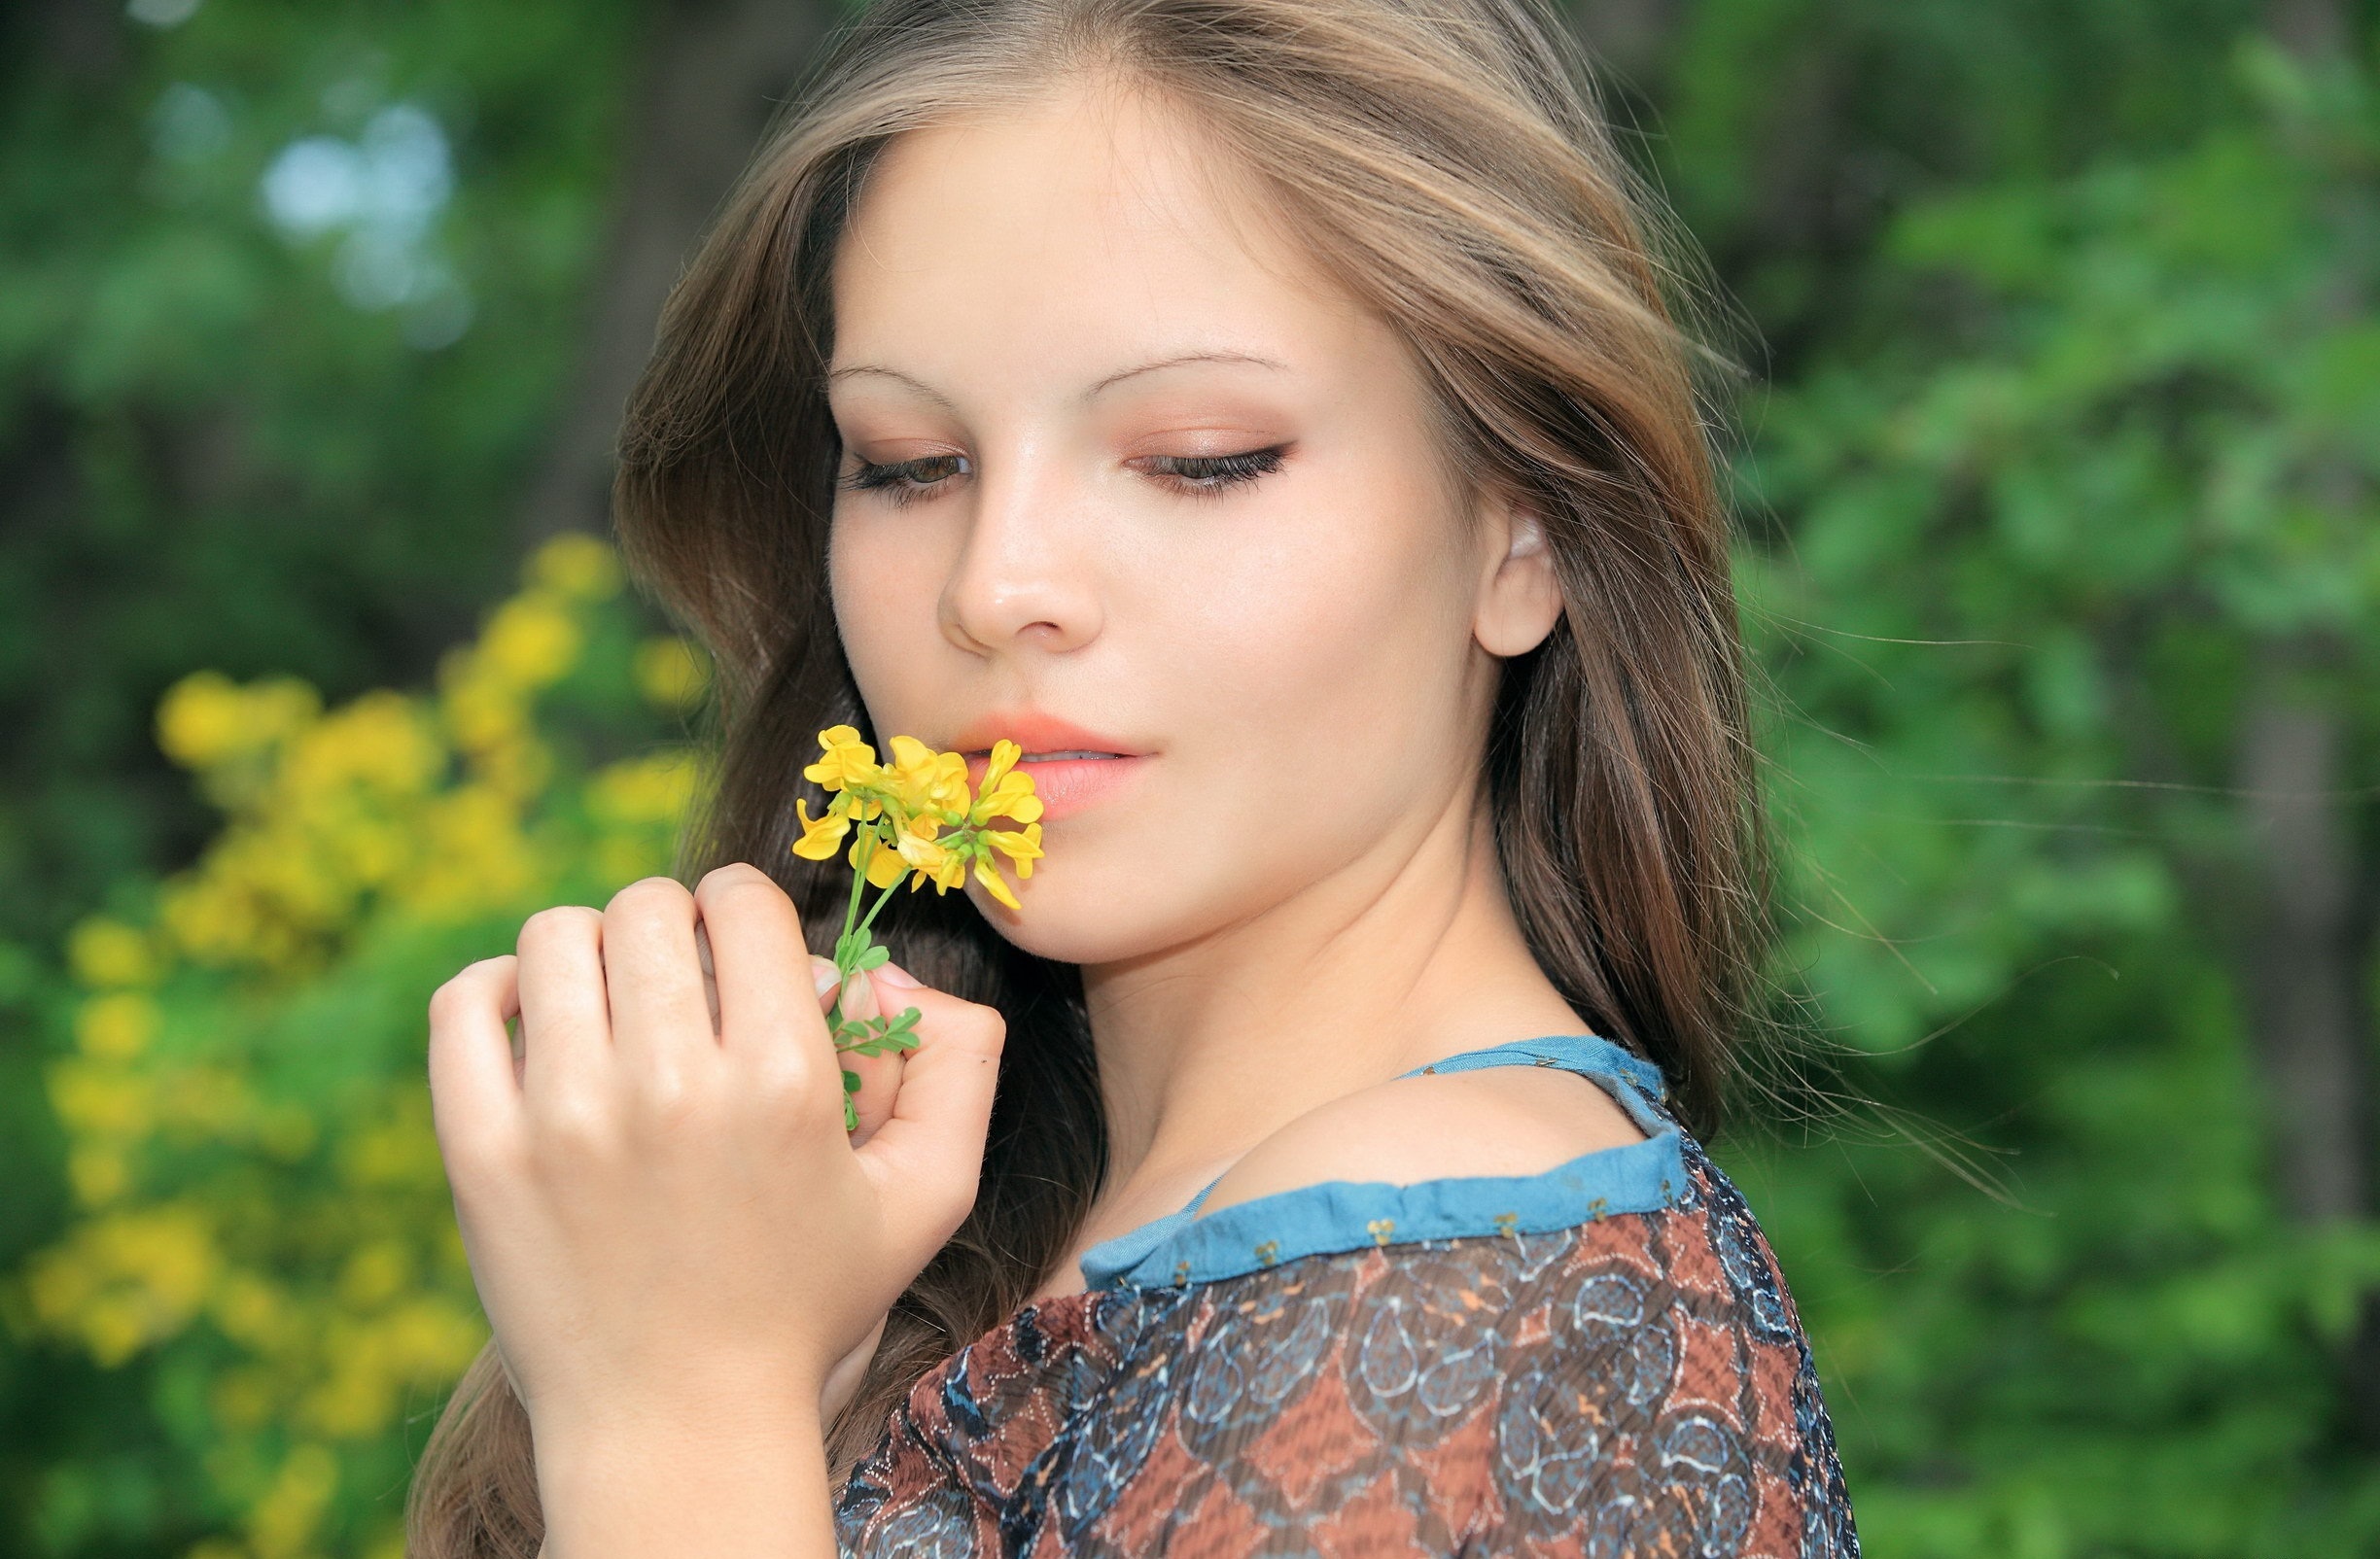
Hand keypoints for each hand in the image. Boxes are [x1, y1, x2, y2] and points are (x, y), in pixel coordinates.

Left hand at [425, 863, 1004, 1448]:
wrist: (678, 1424)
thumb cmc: (807, 1303)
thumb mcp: (927, 1197)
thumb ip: (961, 1069)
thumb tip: (894, 973)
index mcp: (784, 1084)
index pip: (744, 900)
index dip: (747, 910)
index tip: (742, 955)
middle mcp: (674, 1089)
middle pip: (649, 904)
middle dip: (672, 925)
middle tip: (678, 985)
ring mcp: (565, 1120)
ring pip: (558, 937)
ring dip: (589, 951)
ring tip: (608, 1007)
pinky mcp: (482, 1154)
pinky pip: (466, 1004)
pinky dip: (495, 990)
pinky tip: (533, 1025)